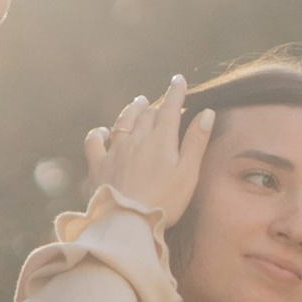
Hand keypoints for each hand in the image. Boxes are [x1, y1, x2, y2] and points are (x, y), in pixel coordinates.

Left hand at [84, 76, 213, 233]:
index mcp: (161, 140)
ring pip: (123, 121)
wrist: (128, 222)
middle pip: (147, 114)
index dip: (176, 91)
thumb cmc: (164, 201)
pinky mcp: (99, 165)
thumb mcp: (188, 173)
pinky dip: (99, 133)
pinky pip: (95, 142)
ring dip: (131, 110)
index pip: (170, 108)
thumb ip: (196, 142)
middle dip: (155, 105)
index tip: (179, 79)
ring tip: (138, 103)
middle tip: (161, 102)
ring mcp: (116, 151)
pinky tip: (102, 131)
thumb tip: (206, 112)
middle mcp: (137, 139)